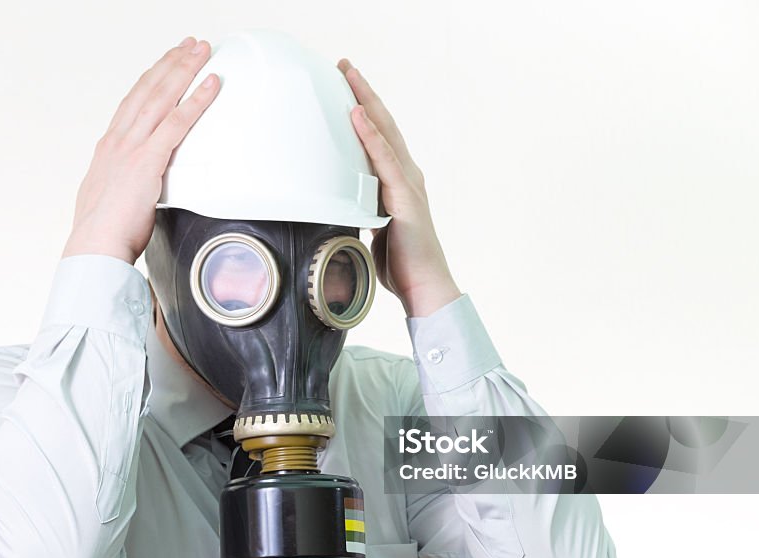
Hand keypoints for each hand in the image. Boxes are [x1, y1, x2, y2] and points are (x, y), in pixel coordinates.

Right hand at [62, 37, 219, 263]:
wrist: (93, 246)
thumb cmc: (103, 233)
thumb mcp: (110, 199)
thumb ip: (124, 186)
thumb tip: (134, 189)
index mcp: (108, 148)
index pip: (132, 103)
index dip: (150, 80)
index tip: (164, 64)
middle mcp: (118, 140)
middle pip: (148, 90)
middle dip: (170, 64)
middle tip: (189, 45)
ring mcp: (131, 148)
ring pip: (162, 97)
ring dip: (185, 69)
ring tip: (202, 51)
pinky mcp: (147, 161)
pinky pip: (178, 123)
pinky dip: (196, 100)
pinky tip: (211, 85)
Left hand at [338, 59, 461, 317]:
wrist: (424, 290)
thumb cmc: (400, 265)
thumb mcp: (370, 231)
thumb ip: (358, 212)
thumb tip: (334, 209)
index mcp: (397, 182)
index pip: (378, 137)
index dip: (362, 109)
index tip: (343, 85)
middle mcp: (406, 176)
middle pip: (382, 125)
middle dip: (362, 93)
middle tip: (342, 66)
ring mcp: (408, 184)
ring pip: (385, 134)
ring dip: (365, 102)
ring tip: (347, 77)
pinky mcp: (406, 199)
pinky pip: (385, 162)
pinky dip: (370, 137)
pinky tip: (357, 117)